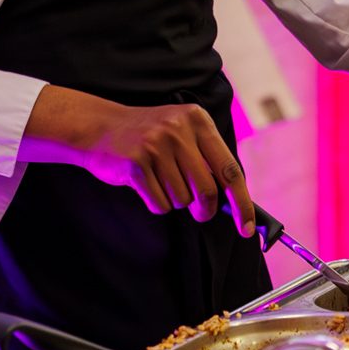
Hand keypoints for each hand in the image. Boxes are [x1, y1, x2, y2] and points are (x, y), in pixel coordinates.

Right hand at [22, 87, 252, 233]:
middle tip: (199, 211)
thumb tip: (234, 201)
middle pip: (207, 190)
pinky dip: (156, 203)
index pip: (230, 169)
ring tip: (160, 180)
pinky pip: (159, 203)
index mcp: (198, 121)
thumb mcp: (182, 134)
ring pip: (182, 199)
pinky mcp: (135, 163)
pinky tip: (146, 184)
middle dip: (204, 209)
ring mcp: (156, 145)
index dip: (242, 202)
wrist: (100, 126)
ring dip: (174, 200)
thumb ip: (207, 159)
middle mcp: (179, 130)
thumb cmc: (149, 137)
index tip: (248, 227)